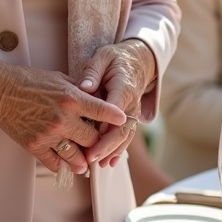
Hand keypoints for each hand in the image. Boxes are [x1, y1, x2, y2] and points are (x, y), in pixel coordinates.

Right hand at [0, 61, 125, 175]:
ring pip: (76, 157)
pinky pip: (55, 163)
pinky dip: (62, 164)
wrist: (0, 91)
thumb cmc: (30, 81)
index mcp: (72, 98)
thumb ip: (80, 91)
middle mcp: (63, 118)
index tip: (123, 122)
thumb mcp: (60, 79)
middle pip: (93, 140)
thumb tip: (97, 97)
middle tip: (101, 145)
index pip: (103, 112)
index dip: (116, 119)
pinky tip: (65, 163)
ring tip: (86, 162)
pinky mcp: (35, 145)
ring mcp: (49, 134)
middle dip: (98, 143)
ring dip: (83, 161)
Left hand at [76, 39, 156, 166]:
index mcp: (123, 86)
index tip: (93, 137)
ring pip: (126, 135)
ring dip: (112, 151)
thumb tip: (84, 87)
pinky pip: (127, 135)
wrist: (138, 60)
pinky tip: (109, 162)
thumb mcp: (103, 57)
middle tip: (90, 158)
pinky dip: (119, 150)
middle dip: (107, 145)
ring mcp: (133, 111)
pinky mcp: (131, 117)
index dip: (106, 125)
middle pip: (122, 128)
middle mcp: (131, 102)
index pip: (115, 109)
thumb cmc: (116, 59)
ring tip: (97, 164)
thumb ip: (93, 72)